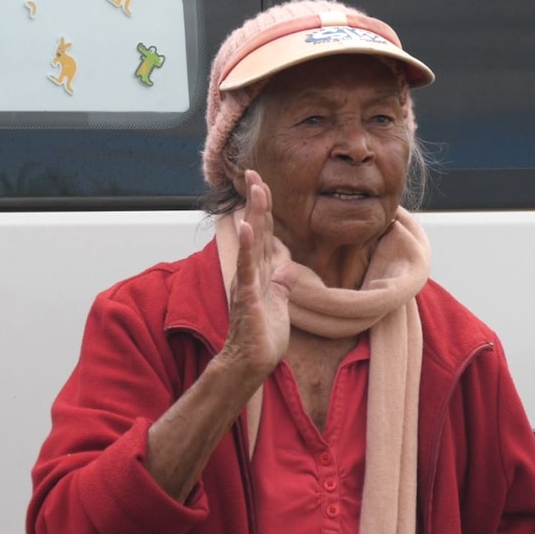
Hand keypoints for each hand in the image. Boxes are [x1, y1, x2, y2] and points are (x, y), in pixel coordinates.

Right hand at [218, 170, 295, 379]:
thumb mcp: (279, 301)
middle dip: (257, 200)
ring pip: (252, 242)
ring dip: (254, 215)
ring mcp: (248, 282)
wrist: (252, 361)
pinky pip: (248, 268)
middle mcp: (251, 271)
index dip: (264, 208)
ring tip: (255, 190)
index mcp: (260, 271)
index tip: (261, 182)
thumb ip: (280, 280)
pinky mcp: (249, 296)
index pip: (264, 232)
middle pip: (256, 229)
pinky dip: (248, 247)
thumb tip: (286, 266)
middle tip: (254, 172)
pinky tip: (247, 228)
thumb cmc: (263, 333)